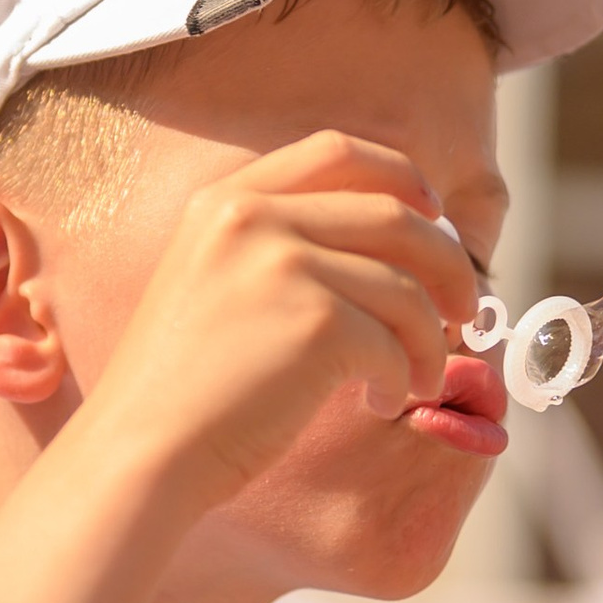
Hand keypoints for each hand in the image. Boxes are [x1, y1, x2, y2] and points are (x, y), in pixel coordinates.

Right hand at [82, 132, 479, 512]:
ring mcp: (284, 264)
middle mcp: (253, 216)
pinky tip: (381, 402)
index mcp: (226, 199)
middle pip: (396, 213)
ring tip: (419, 381)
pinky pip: (397, 344)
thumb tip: (398, 252)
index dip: (402, 177)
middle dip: (448, 262)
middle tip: (463, 309)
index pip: (338, 150)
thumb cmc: (184, 390)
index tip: (433, 215)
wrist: (140, 452)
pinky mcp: (316, 322)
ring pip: (408, 288)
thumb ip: (280, 250)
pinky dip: (406, 378)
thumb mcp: (214, 285)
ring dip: (430, 341)